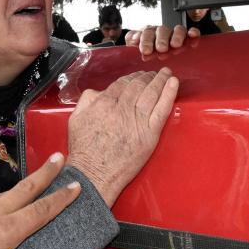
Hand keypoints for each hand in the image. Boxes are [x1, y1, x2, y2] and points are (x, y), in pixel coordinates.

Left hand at [0, 152, 80, 248]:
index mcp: (6, 230)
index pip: (41, 211)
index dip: (61, 199)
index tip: (76, 186)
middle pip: (26, 189)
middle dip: (45, 173)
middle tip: (59, 157)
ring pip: (6, 193)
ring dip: (24, 185)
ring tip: (35, 180)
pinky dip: (1, 196)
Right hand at [67, 68, 177, 206]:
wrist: (93, 174)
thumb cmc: (84, 152)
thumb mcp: (75, 119)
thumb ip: (86, 100)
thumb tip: (99, 91)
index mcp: (104, 103)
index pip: (122, 83)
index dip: (132, 77)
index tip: (138, 75)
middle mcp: (121, 109)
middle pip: (138, 85)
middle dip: (147, 76)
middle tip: (153, 73)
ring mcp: (137, 121)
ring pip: (151, 93)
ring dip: (159, 80)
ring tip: (165, 73)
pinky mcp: (149, 134)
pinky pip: (162, 109)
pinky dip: (169, 94)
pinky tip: (173, 83)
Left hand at [125, 25, 198, 55]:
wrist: (154, 52)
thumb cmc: (147, 48)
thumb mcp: (136, 44)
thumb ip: (133, 39)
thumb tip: (132, 39)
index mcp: (149, 33)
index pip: (147, 33)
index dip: (146, 41)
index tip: (145, 51)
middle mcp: (162, 32)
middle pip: (162, 31)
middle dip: (161, 40)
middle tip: (161, 49)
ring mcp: (174, 34)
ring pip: (177, 30)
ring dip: (177, 36)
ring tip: (175, 45)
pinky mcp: (186, 37)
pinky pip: (190, 32)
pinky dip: (193, 33)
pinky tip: (193, 35)